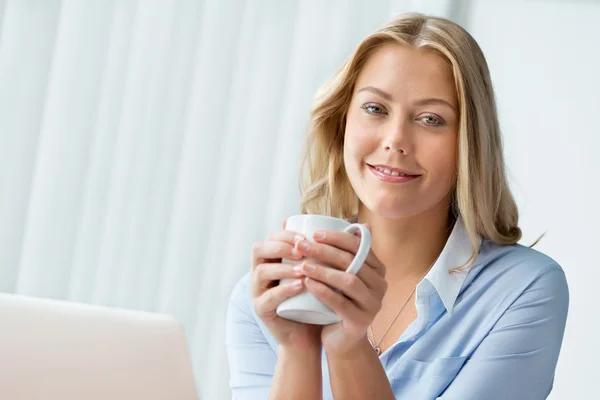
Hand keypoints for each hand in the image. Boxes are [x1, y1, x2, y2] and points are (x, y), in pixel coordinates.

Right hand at [250, 219, 321, 349]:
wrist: (309, 335)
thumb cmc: (316, 299)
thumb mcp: (321, 273)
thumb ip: (333, 251)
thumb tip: (361, 225)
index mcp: (272, 260)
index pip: (271, 238)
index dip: (287, 234)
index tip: (307, 236)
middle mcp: (260, 273)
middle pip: (259, 249)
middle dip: (281, 246)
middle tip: (303, 250)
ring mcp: (258, 292)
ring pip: (261, 272)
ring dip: (283, 268)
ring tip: (304, 269)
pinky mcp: (262, 311)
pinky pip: (267, 298)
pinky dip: (284, 290)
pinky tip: (300, 286)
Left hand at [294, 226, 386, 356]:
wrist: (340, 339)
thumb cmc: (336, 300)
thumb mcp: (337, 274)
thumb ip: (332, 250)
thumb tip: (311, 222)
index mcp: (377, 268)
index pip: (359, 245)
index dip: (336, 237)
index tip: (313, 233)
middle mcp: (380, 284)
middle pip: (352, 261)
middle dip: (325, 251)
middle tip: (302, 245)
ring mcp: (373, 304)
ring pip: (348, 281)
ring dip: (323, 270)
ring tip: (302, 265)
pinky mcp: (361, 321)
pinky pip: (341, 303)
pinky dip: (323, 292)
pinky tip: (307, 284)